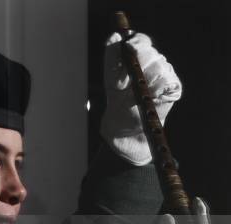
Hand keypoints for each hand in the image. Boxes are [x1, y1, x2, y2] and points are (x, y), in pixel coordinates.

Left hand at [100, 33, 181, 165]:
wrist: (124, 126)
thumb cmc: (117, 101)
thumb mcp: (111, 77)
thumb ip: (112, 56)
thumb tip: (115, 35)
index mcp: (139, 58)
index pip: (142, 41)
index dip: (137, 42)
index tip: (129, 46)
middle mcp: (154, 63)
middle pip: (151, 52)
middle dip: (138, 64)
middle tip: (127, 80)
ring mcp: (166, 74)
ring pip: (160, 66)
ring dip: (146, 78)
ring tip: (137, 91)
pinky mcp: (173, 88)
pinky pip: (168, 81)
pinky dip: (157, 88)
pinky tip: (150, 96)